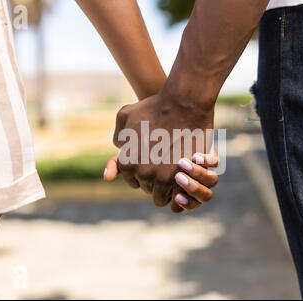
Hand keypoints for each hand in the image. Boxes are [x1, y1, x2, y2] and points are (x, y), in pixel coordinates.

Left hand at [110, 92, 214, 210]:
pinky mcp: (180, 178)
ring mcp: (161, 178)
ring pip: (162, 195)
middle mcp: (141, 173)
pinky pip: (177, 195)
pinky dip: (179, 191)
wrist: (183, 103)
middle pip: (148, 189)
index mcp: (127, 162)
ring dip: (167, 188)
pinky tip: (184, 177)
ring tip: (176, 175)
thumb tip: (120, 150)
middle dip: (155, 181)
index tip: (154, 166)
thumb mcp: (126, 115)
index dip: (144, 175)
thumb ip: (119, 135)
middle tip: (166, 168)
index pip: (133, 182)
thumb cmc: (155, 107)